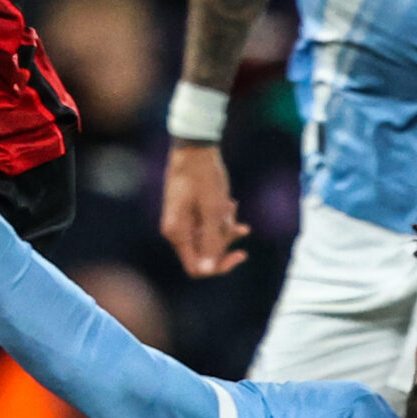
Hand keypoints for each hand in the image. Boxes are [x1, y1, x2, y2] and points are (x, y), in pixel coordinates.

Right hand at [162, 143, 248, 277]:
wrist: (194, 148)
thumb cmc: (203, 177)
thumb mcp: (213, 210)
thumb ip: (212, 241)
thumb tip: (209, 270)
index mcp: (178, 234)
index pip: (197, 268)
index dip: (218, 266)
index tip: (240, 253)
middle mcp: (177, 231)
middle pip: (205, 253)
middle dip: (225, 240)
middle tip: (236, 220)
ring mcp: (182, 222)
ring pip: (208, 238)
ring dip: (224, 226)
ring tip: (231, 205)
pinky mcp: (188, 212)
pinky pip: (206, 225)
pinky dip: (220, 218)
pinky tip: (229, 203)